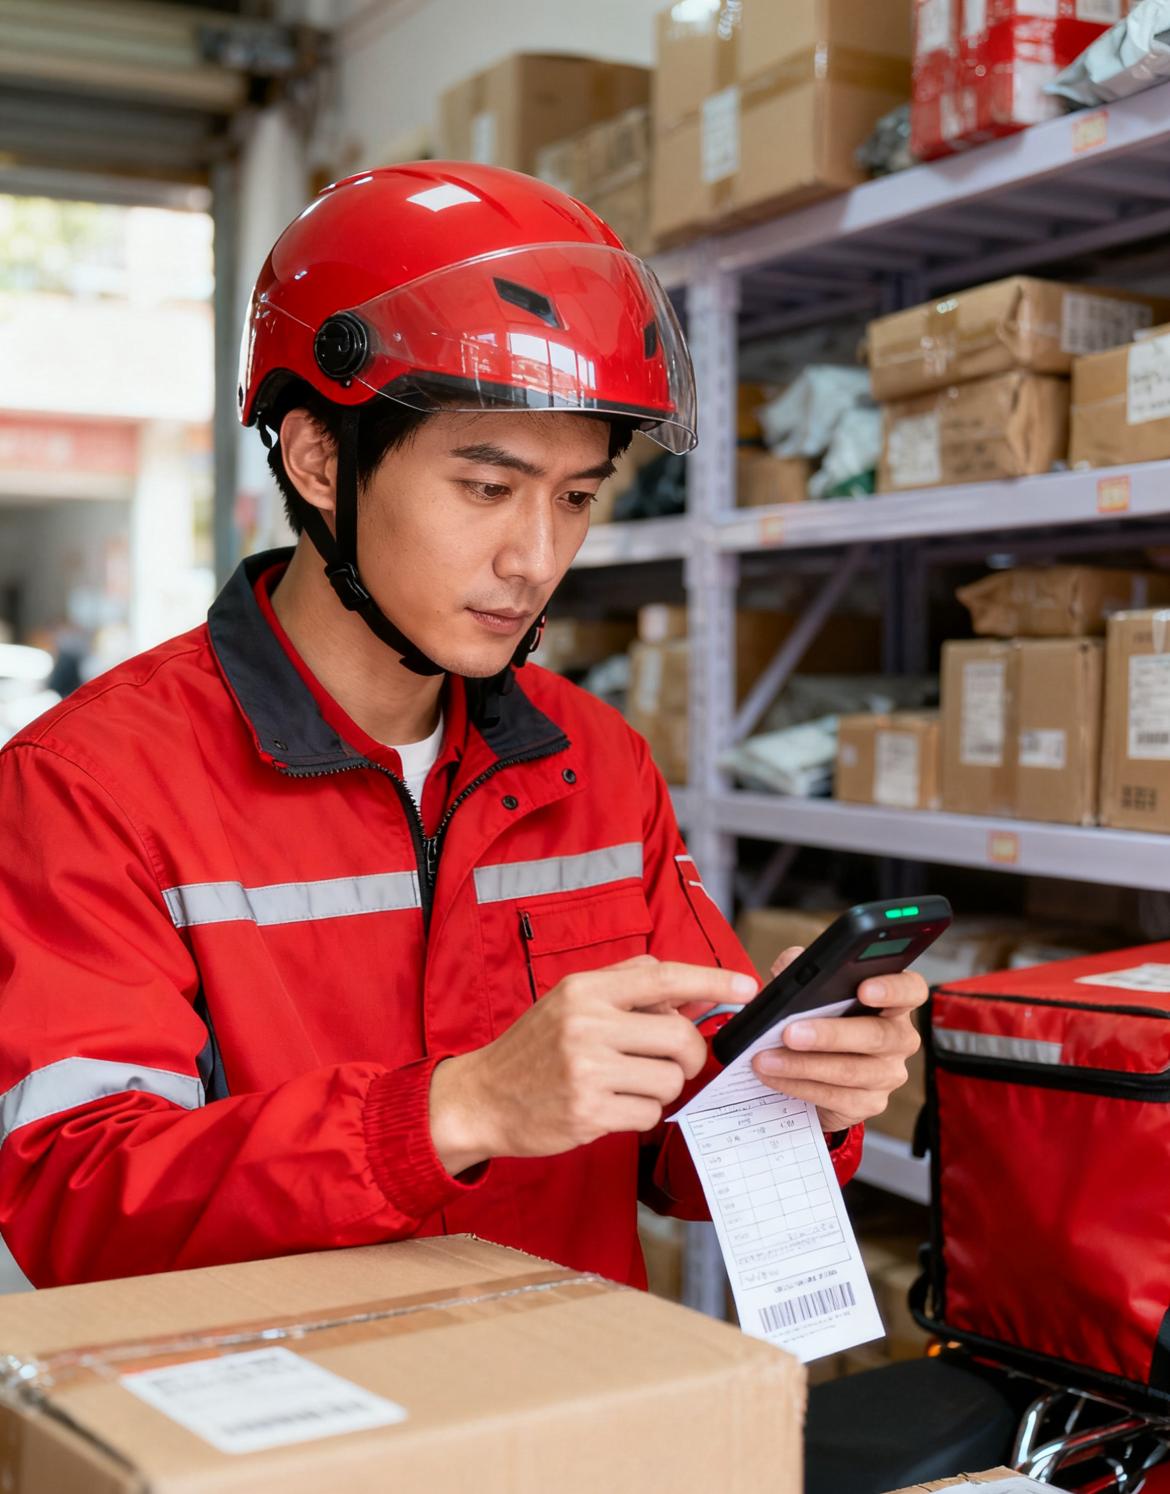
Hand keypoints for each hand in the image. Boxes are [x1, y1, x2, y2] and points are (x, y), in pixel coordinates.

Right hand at [429, 955, 757, 1173]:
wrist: (483, 1097)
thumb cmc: (536, 1047)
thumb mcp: (573, 1000)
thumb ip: (632, 988)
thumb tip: (697, 991)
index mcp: (586, 989)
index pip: (663, 976)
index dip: (712, 980)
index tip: (746, 987)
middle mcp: (586, 1024)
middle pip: (680, 1035)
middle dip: (690, 1055)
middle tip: (675, 1061)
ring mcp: (586, 1070)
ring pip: (671, 1080)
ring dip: (662, 1088)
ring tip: (627, 1085)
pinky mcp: (588, 1112)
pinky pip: (650, 1113)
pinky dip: (642, 1113)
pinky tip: (612, 1106)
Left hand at [750, 945, 925, 1134]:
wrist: (814, 1070)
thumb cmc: (818, 1018)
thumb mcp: (809, 988)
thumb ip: (801, 967)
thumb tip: (787, 966)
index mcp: (892, 1001)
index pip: (910, 989)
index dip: (892, 988)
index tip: (864, 989)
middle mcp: (899, 1038)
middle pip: (877, 1035)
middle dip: (829, 1034)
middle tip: (790, 1033)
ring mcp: (888, 1074)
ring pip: (851, 1071)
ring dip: (803, 1065)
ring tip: (766, 1058)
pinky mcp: (869, 1103)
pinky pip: (836, 1097)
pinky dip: (799, 1086)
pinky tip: (775, 1076)